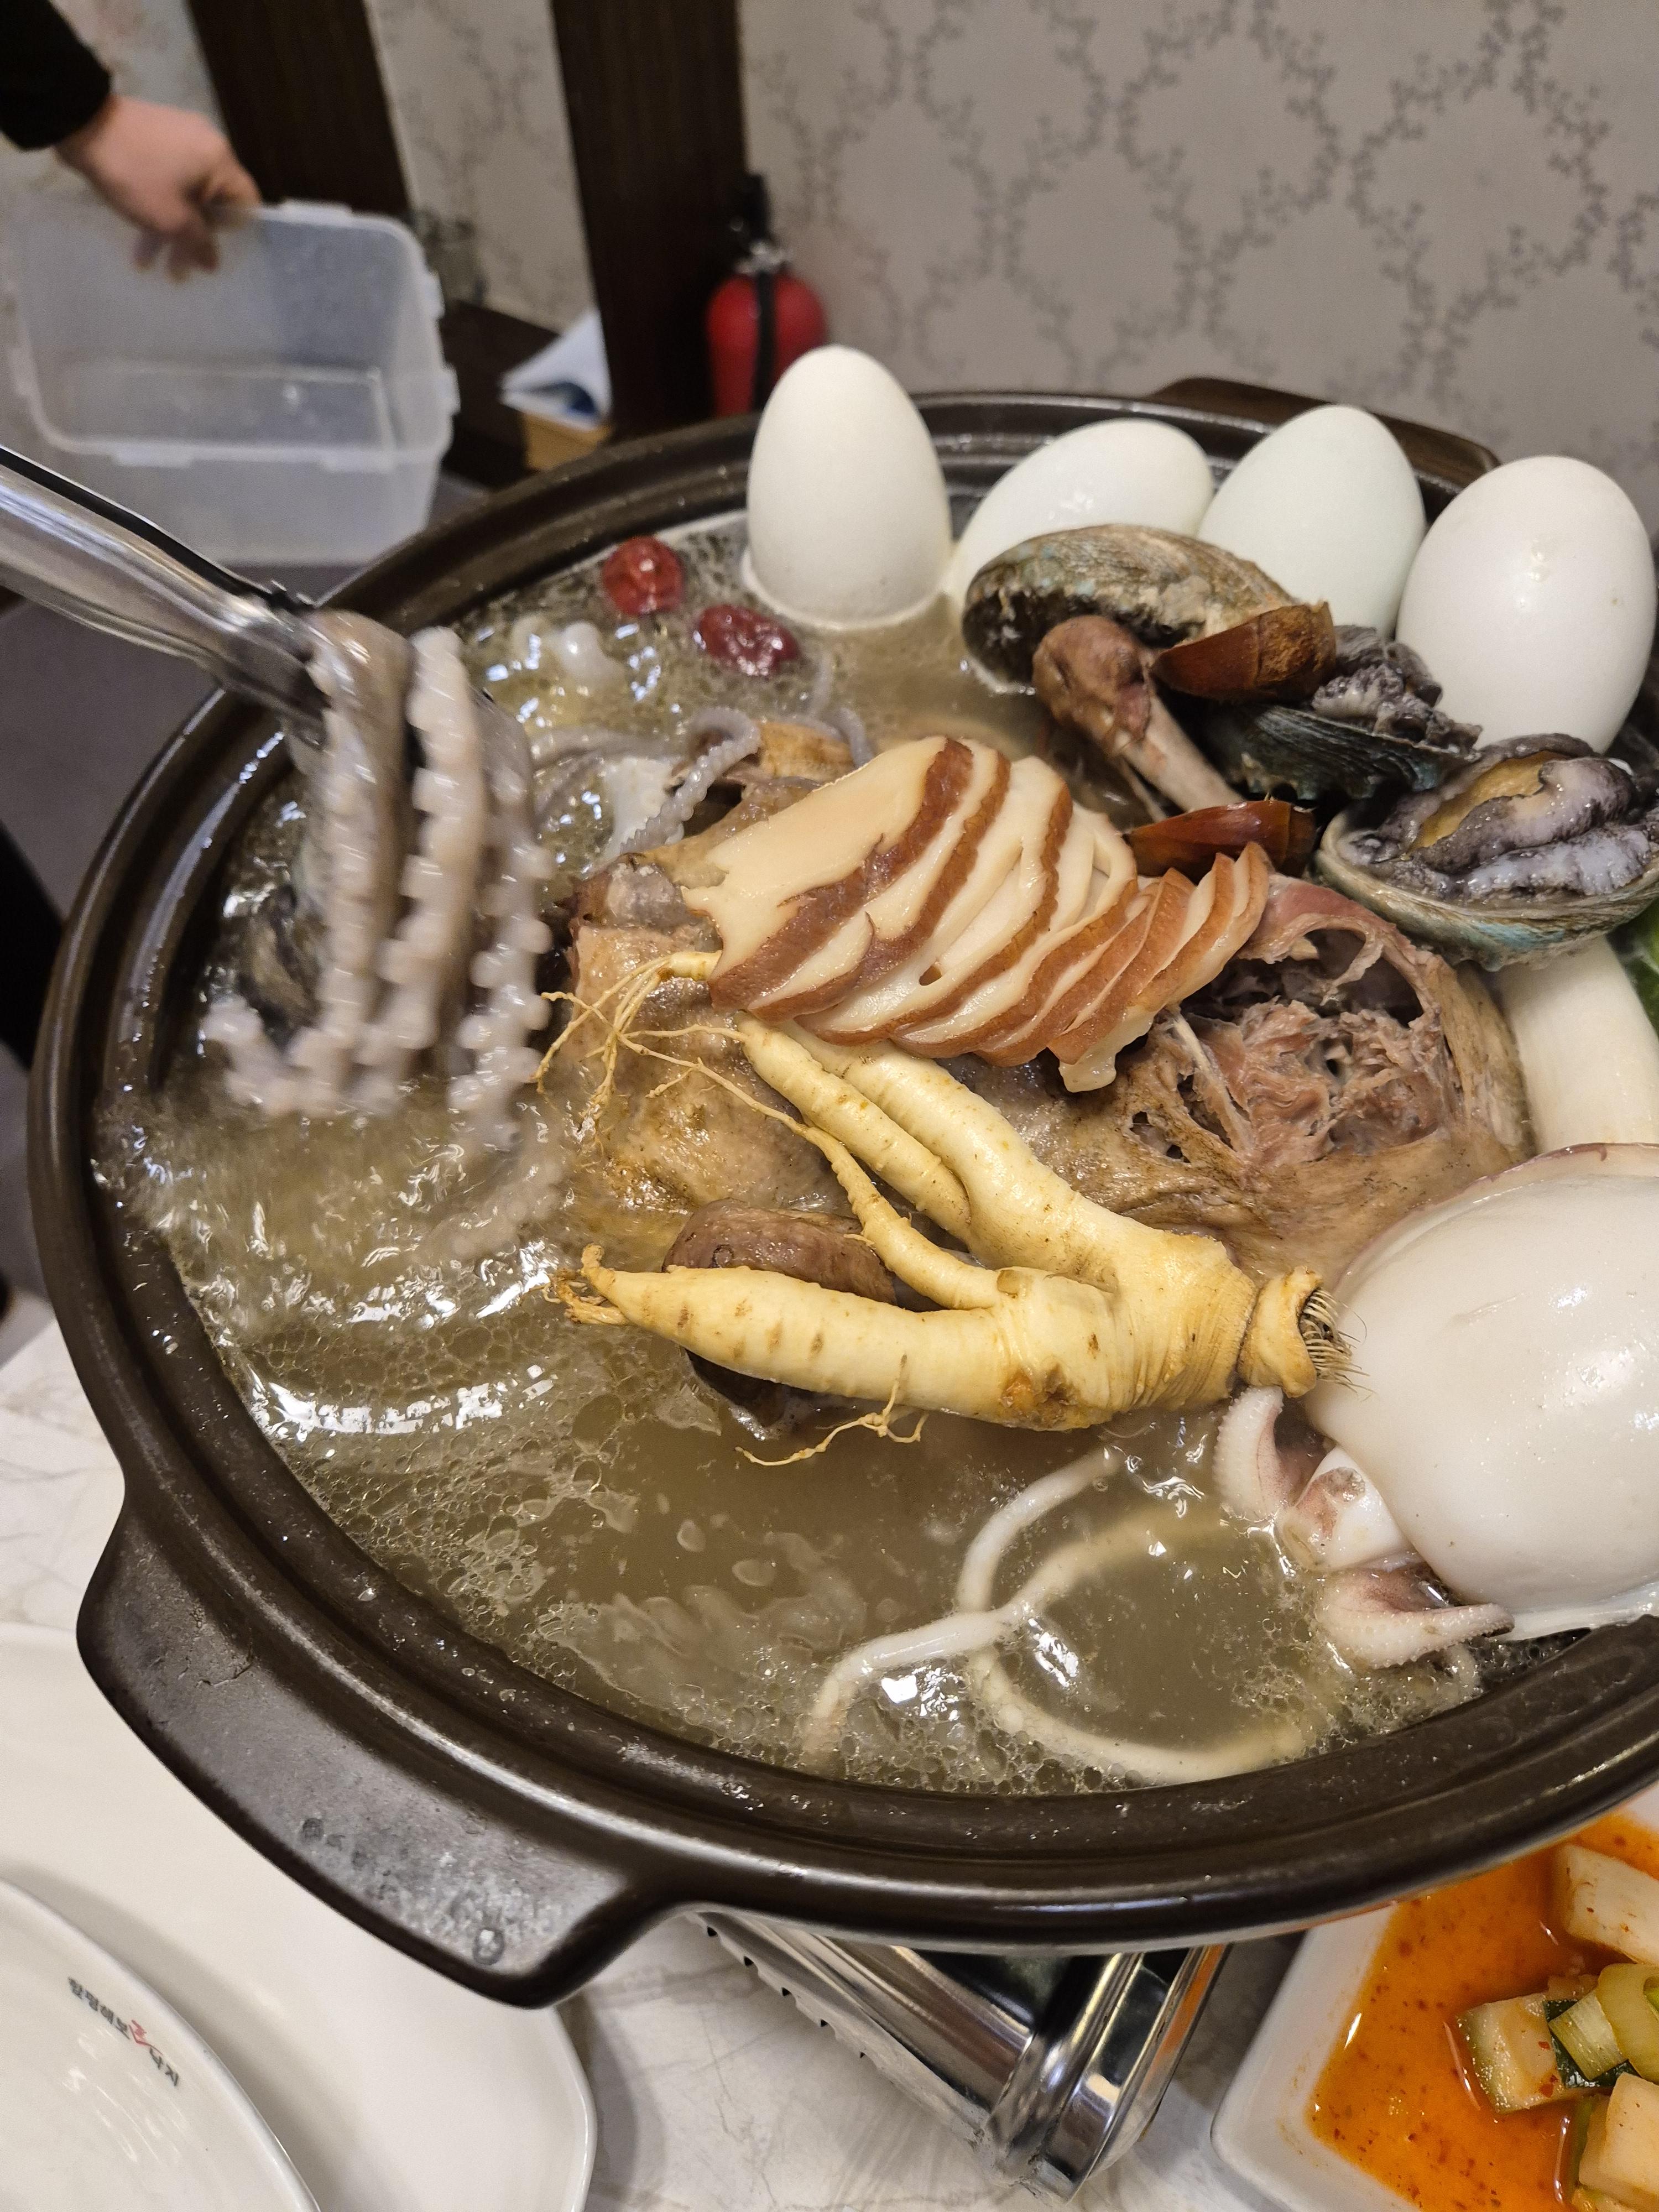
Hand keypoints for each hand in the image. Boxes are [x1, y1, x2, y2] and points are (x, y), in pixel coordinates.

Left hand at [57, 95, 258, 276]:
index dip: (233, 235)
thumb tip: (213, 263)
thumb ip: (199, 244)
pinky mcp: (157, 136)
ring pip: (187, 193)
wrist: (82, 124)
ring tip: (147, 260)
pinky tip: (140, 229)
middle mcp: (207, 145)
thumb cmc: (136, 175)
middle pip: (213, 202)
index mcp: (220, 160)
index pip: (246, 204)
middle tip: (175, 271)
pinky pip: (169, 177)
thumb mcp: (171, 219)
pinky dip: (160, 203)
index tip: (210, 254)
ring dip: (170, 227)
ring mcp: (180, 137)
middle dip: (192, 238)